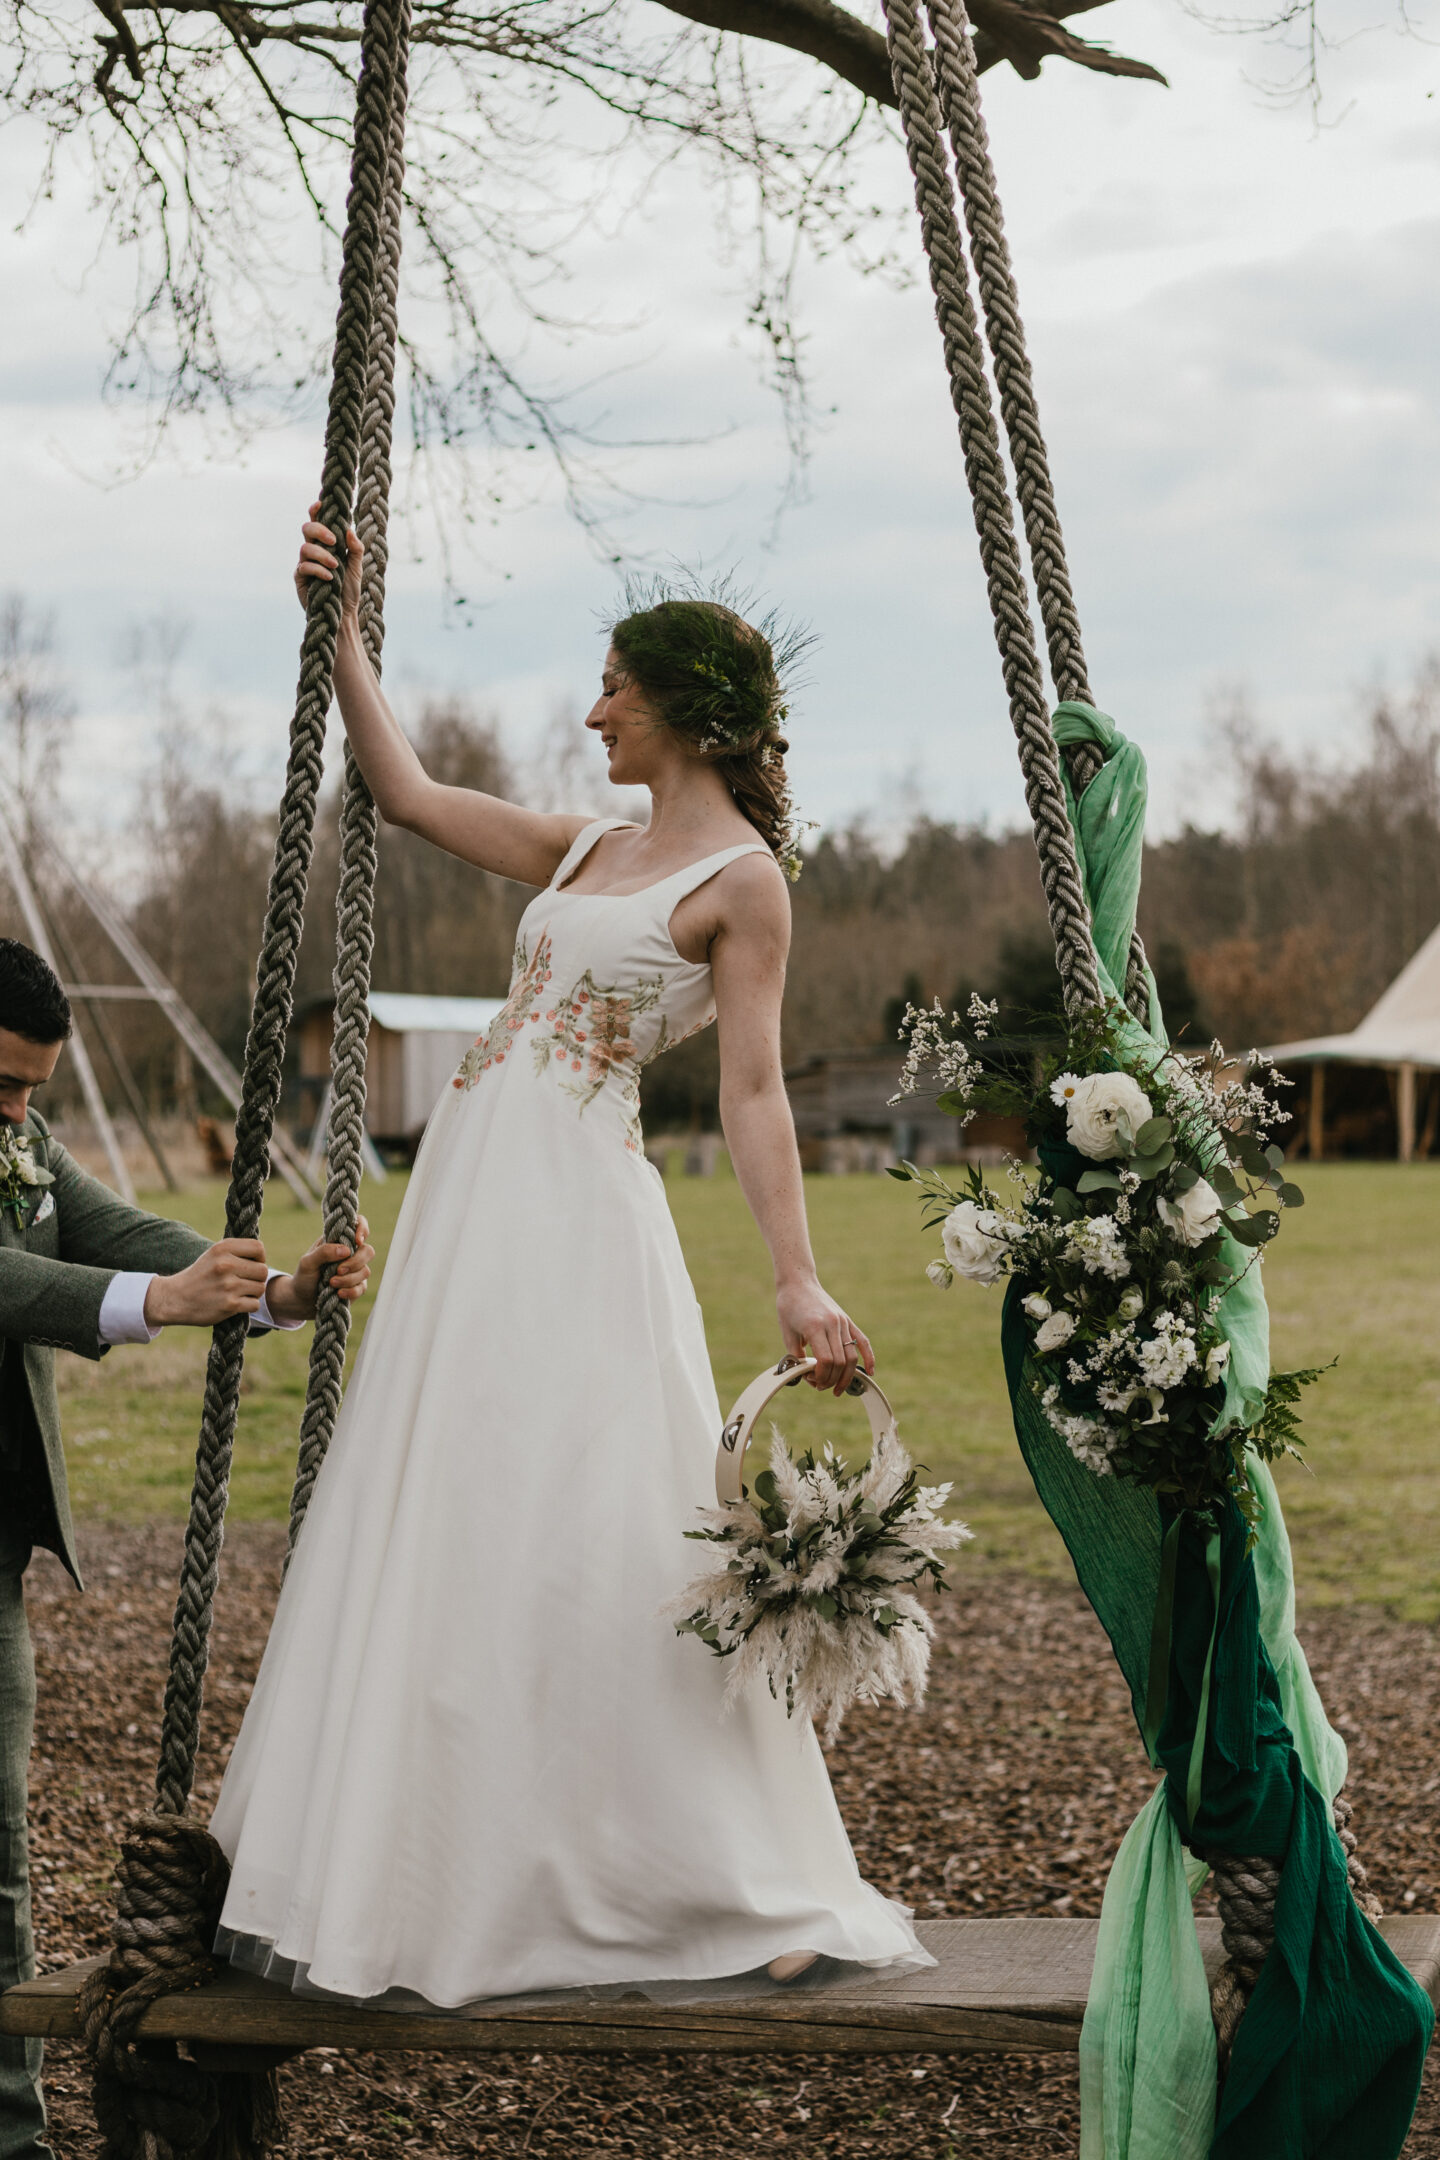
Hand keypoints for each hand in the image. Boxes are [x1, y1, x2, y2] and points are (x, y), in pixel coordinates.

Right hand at [144, 1240, 270, 1328]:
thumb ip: (236, 1251)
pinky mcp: (229, 1304)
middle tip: (244, 1282)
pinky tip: (235, 1303)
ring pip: (260, 1288)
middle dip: (257, 1278)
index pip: (258, 1248)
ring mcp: (228, 1285)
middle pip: (262, 1270)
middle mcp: (226, 1264)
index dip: (259, 1258)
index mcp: (222, 1248)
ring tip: (238, 1292)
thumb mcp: (213, 1255)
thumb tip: (263, 1255)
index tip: (251, 1264)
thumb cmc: (199, 1275)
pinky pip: (255, 1304)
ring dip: (253, 1293)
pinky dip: (248, 1306)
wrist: (175, 1299)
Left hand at [265, 1215, 374, 1323]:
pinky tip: (339, 1293)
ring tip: (331, 1283)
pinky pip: (362, 1287)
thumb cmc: (304, 1276)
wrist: (303, 1300)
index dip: (362, 1228)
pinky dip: (351, 1291)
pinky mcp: (357, 1287)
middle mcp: (350, 1254)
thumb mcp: (307, 1262)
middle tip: (338, 1270)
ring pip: (365, 1271)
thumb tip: (346, 1250)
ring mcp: (355, 1270)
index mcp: (338, 1240)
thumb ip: (324, 1252)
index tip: (357, 1240)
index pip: (358, 1225)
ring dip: (348, 1279)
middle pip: (367, 1251)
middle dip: (355, 1262)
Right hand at [295, 500, 362, 629]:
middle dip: (319, 530)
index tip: (320, 503)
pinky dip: (318, 570)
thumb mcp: (356, 568)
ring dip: (321, 554)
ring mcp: (305, 563)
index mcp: (326, 545)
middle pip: (307, 529)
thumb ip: (355, 549)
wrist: (343, 614)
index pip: (318, 523)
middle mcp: (314, 551)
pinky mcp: (300, 577)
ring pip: (305, 547)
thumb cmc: (349, 591)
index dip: (316, 512)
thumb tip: (349, 530)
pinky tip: (329, 577)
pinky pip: (304, 566)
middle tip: (333, 540)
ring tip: (335, 566)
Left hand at [775, 1278, 874, 1395]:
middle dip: (831, 1379)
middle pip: (840, 1361)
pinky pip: (863, 1341)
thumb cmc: (789, 1308)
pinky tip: (870, 1372)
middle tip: (821, 1386)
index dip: (821, 1376)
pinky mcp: (848, 1320)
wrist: (799, 1283)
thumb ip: (798, 1357)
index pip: (825, 1360)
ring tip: (837, 1388)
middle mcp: (833, 1324)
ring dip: (846, 1377)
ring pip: (852, 1356)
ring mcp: (843, 1322)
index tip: (813, 1381)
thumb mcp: (788, 1334)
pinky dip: (869, 1358)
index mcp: (815, 1326)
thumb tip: (808, 1378)